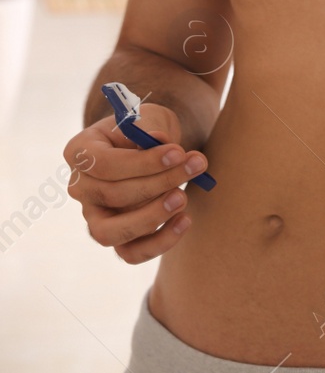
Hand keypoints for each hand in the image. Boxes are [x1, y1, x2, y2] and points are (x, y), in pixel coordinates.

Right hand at [62, 103, 208, 263]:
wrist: (150, 146)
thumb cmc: (147, 129)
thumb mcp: (150, 119)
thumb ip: (151, 128)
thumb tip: (158, 141)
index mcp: (81, 153)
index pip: (102, 164)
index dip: (142, 162)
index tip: (179, 152)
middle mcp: (81, 187)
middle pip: (111, 195)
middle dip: (159, 183)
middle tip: (196, 165)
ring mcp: (94, 215)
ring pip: (109, 233)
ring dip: (152, 217)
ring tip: (184, 197)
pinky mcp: (116, 236)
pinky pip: (130, 253)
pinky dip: (159, 242)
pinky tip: (185, 220)